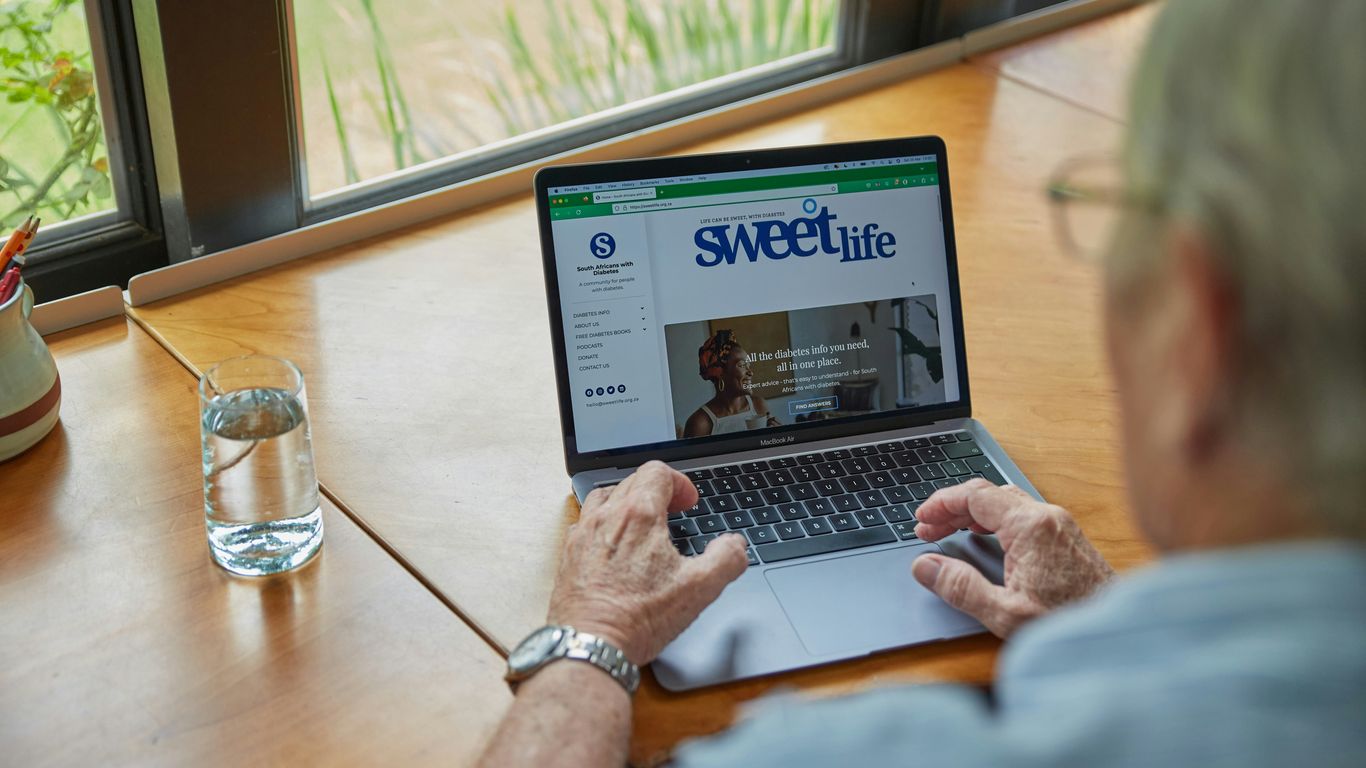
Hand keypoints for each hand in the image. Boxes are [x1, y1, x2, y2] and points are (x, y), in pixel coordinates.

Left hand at [547, 461, 749, 663]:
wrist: (591, 645)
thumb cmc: (639, 618)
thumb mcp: (699, 589)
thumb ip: (725, 560)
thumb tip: (735, 545)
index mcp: (639, 516)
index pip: (657, 472)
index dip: (680, 482)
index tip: (688, 503)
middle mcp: (606, 517)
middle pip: (632, 481)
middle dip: (658, 490)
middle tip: (673, 512)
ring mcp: (582, 535)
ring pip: (604, 497)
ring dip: (627, 502)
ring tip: (642, 523)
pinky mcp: (568, 555)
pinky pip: (585, 522)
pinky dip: (603, 523)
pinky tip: (613, 546)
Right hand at [911, 479, 1113, 637]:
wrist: (1117, 635)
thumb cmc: (1070, 624)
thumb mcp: (1005, 613)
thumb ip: (960, 588)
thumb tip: (925, 567)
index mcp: (1031, 526)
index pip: (975, 495)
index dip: (942, 504)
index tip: (921, 519)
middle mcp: (1048, 517)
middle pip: (989, 495)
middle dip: (953, 508)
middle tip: (927, 529)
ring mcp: (1060, 525)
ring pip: (1006, 502)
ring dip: (973, 513)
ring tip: (948, 531)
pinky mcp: (1066, 537)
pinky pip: (1021, 513)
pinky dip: (993, 519)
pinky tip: (983, 536)